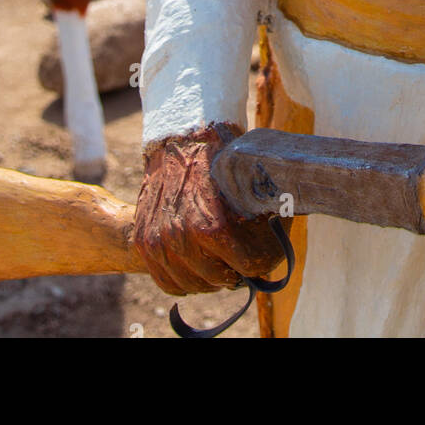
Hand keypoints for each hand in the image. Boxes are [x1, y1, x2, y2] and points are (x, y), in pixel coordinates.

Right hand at [133, 121, 287, 296]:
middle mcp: (181, 239)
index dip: (262, 258)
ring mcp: (158, 243)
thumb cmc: (220, 159)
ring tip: (220, 263)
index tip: (264, 250)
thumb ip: (267, 219)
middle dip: (236, 268)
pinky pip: (166, 282)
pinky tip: (197, 270)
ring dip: (211, 278)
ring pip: (193, 285)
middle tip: (241, 258)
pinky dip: (184, 281)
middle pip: (220, 280)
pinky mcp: (143, 242)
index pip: (249, 267)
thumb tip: (280, 248)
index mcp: (211, 227)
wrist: (183, 139)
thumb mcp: (251, 183)